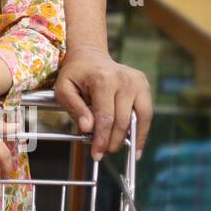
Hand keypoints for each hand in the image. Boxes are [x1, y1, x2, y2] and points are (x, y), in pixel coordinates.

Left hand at [54, 46, 152, 161]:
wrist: (90, 55)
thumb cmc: (75, 74)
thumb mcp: (64, 89)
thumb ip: (74, 109)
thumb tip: (87, 128)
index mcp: (102, 80)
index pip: (105, 118)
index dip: (102, 139)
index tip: (97, 154)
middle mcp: (124, 80)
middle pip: (122, 120)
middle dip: (113, 141)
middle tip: (104, 153)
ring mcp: (137, 82)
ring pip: (139, 119)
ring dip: (130, 139)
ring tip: (118, 149)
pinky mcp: (144, 85)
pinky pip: (146, 113)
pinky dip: (142, 131)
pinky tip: (136, 146)